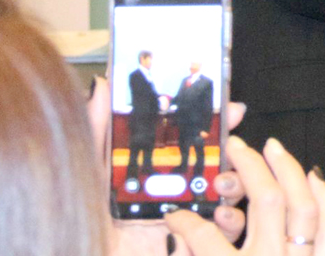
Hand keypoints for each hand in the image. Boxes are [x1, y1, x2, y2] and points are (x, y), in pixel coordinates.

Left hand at [87, 77, 248, 252]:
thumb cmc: (87, 223)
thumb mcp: (92, 172)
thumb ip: (99, 132)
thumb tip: (103, 85)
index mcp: (160, 170)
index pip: (196, 140)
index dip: (216, 123)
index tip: (231, 108)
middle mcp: (181, 192)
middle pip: (224, 164)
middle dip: (237, 151)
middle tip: (234, 145)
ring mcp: (192, 219)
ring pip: (233, 194)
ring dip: (236, 183)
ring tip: (221, 183)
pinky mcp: (198, 244)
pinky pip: (229, 230)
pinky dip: (231, 220)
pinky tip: (218, 214)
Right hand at [165, 137, 324, 255]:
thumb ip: (193, 252)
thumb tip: (177, 227)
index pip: (202, 237)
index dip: (184, 221)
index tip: (173, 214)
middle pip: (265, 203)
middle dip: (250, 168)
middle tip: (235, 147)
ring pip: (303, 206)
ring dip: (289, 171)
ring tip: (272, 147)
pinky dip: (324, 198)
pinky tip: (313, 176)